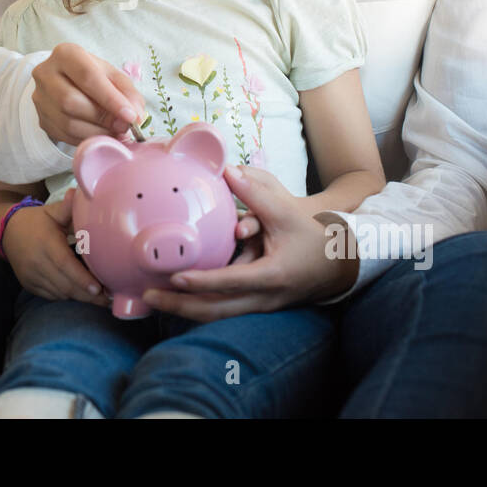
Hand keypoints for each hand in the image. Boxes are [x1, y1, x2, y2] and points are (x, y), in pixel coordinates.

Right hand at [1, 188, 109, 306]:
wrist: (7, 232)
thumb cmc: (36, 221)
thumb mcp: (52, 211)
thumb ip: (68, 206)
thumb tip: (80, 193)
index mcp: (45, 243)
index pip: (65, 264)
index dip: (82, 279)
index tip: (99, 288)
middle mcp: (36, 262)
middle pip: (65, 285)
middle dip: (87, 295)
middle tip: (107, 298)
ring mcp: (31, 276)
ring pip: (59, 293)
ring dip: (79, 296)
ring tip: (98, 297)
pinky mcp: (29, 285)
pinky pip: (51, 296)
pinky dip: (66, 295)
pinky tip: (79, 292)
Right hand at [31, 42, 145, 145]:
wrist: (64, 81)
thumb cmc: (91, 76)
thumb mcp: (111, 75)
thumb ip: (127, 92)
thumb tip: (136, 116)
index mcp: (65, 54)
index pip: (87, 77)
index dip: (111, 99)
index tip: (131, 116)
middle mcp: (46, 74)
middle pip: (71, 101)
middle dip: (103, 118)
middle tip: (124, 126)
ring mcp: (40, 98)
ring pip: (67, 122)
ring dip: (97, 132)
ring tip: (115, 131)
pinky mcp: (41, 119)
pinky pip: (65, 136)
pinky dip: (88, 139)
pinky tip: (101, 135)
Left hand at [140, 165, 359, 321]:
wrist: (339, 263)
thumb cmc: (312, 235)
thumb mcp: (286, 212)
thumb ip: (256, 193)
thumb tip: (228, 170)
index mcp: (271, 276)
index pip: (231, 282)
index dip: (202, 281)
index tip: (175, 277)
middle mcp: (263, 298)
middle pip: (216, 311)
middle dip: (179, 306)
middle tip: (148, 295)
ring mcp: (259, 307)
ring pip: (216, 316)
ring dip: (183, 309)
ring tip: (151, 299)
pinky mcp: (254, 307)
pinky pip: (222, 312)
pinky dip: (197, 307)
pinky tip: (173, 299)